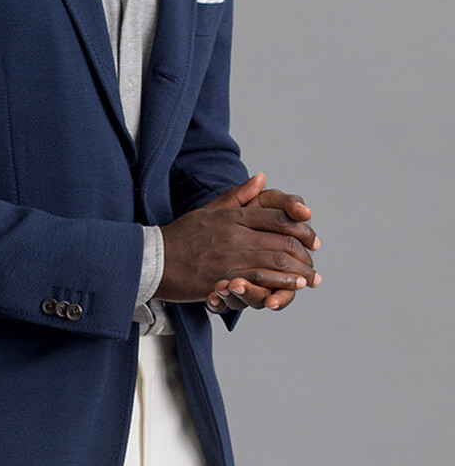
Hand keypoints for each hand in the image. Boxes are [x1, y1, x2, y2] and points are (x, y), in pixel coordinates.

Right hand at [157, 172, 319, 304]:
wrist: (153, 259)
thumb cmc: (180, 236)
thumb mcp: (209, 209)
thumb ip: (238, 195)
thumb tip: (262, 177)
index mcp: (233, 215)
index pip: (277, 216)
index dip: (300, 228)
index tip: (312, 240)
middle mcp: (235, 233)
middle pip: (282, 239)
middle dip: (304, 253)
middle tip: (313, 264)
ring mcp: (230, 255)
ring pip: (275, 259)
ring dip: (298, 271)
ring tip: (309, 278)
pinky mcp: (224, 277)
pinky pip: (260, 279)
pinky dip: (280, 283)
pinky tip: (292, 287)